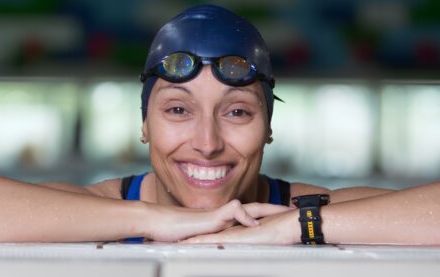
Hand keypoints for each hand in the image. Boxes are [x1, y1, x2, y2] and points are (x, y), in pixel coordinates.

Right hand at [144, 200, 293, 241]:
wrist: (159, 223)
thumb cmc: (176, 232)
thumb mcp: (202, 239)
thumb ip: (215, 238)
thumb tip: (222, 245)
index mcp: (224, 221)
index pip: (249, 215)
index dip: (266, 215)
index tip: (281, 217)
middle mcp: (225, 215)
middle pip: (256, 208)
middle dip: (275, 209)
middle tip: (293, 210)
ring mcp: (219, 215)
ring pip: (249, 207)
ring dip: (268, 209)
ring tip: (285, 211)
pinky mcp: (212, 217)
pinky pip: (232, 212)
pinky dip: (245, 216)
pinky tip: (255, 222)